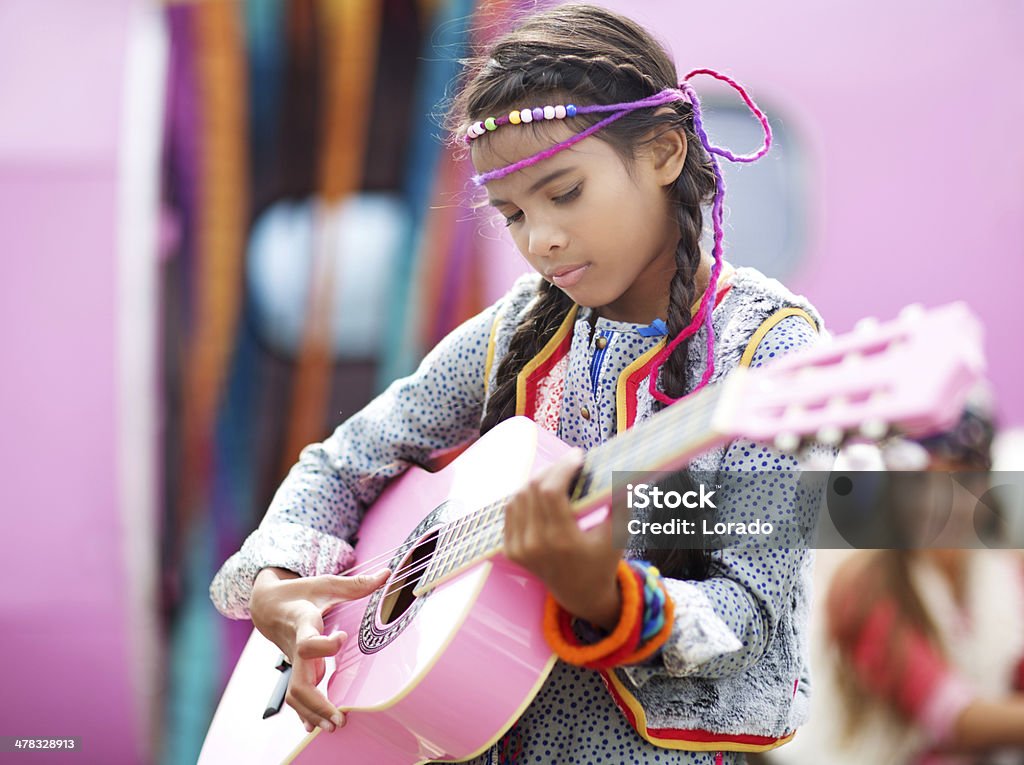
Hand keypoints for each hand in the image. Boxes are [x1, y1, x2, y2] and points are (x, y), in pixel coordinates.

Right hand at [249, 567, 390, 733]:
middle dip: (318, 703)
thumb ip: (355, 584)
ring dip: (313, 713)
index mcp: (302, 624)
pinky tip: (316, 727)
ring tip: (335, 726)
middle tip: (340, 717)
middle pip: (299, 683)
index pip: (308, 642)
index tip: (342, 638)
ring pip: (296, 695)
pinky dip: (306, 713)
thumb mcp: (325, 584)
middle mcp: (296, 647)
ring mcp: (295, 662)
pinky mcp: (297, 669)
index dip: (324, 645)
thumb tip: (386, 575)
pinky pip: (297, 697)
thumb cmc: (299, 593)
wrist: (267, 606)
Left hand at [503, 449, 622, 629]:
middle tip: (570, 462)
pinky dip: (526, 495)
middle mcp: (536, 545)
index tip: (578, 455)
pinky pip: (512, 509)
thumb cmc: (602, 561)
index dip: (563, 467)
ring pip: (519, 495)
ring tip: (558, 475)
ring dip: (538, 479)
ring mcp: (520, 548)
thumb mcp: (618, 534)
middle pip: (534, 488)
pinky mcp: (510, 549)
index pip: (551, 491)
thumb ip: (621, 500)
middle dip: (553, 469)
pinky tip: (542, 492)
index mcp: (562, 541)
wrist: (580, 594)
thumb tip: (621, 468)